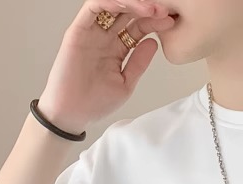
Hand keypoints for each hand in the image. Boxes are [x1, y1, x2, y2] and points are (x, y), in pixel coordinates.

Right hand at [36, 0, 176, 132]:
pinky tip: (127, 6)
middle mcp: (105, 37)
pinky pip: (93, 8)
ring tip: (150, 8)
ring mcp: (91, 32)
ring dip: (132, 3)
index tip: (171, 22)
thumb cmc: (95, 102)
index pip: (138, 28)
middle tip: (164, 10)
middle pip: (127, 13)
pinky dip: (110, 3)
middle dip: (147, 9)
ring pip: (112, 5)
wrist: (72, 113)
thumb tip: (154, 42)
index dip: (154, 22)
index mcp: (117, 49)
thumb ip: (139, 63)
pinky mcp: (78, 30)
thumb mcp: (125, 83)